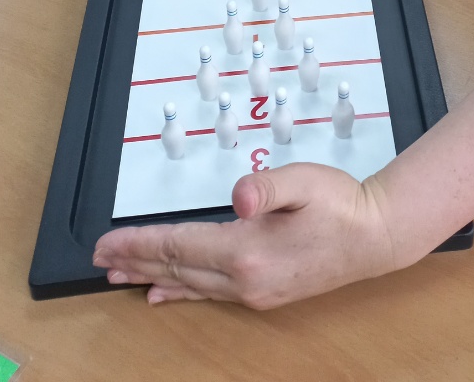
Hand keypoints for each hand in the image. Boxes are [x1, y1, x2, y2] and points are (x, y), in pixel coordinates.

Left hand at [92, 163, 397, 308]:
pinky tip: (164, 293)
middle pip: (177, 268)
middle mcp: (245, 279)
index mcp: (248, 251)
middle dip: (134, 261)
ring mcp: (254, 291)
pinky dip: (180, 290)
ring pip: (189, 283)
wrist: (376, 236)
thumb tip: (238, 195)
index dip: (140, 243)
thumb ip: (268, 185)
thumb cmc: (342, 203)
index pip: (179, 246)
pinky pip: (209, 292)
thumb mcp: (305, 180)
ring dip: (151, 276)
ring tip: (117, 277)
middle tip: (98, 259)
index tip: (107, 243)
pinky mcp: (263, 292)